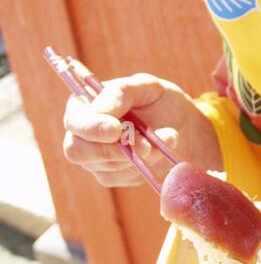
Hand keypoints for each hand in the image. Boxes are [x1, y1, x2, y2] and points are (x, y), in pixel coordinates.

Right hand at [62, 61, 222, 185]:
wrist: (183, 127)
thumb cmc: (160, 101)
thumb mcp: (148, 86)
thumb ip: (122, 91)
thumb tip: (100, 109)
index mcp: (84, 105)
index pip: (74, 120)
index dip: (91, 127)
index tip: (116, 129)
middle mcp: (82, 134)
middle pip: (77, 151)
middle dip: (112, 149)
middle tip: (145, 144)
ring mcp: (94, 158)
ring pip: (106, 166)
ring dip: (140, 154)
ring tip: (168, 136)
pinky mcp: (112, 176)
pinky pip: (123, 177)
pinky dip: (146, 164)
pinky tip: (160, 150)